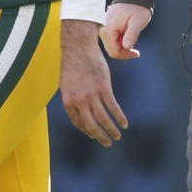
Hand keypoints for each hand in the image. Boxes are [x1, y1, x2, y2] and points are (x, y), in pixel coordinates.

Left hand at [60, 19, 128, 146]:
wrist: (79, 48)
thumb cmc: (73, 65)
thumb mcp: (67, 84)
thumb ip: (74, 98)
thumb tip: (82, 110)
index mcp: (68, 101)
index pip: (79, 123)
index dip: (88, 131)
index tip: (95, 135)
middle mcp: (79, 101)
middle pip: (91, 125)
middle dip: (100, 136)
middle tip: (108, 143)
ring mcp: (91, 95)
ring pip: (103, 118)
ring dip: (112, 129)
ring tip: (118, 135)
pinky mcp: (103, 88)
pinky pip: (113, 107)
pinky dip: (119, 116)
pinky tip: (124, 122)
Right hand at [99, 2, 151, 59]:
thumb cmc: (137, 8)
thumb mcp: (138, 22)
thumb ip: (132, 34)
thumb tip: (126, 47)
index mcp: (109, 29)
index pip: (114, 51)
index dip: (126, 55)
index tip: (137, 53)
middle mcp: (103, 29)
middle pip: (111, 50)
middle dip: (123, 52)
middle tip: (135, 49)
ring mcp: (103, 27)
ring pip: (111, 45)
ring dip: (122, 46)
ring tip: (131, 37)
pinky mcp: (106, 26)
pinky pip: (111, 39)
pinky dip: (120, 41)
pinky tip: (127, 34)